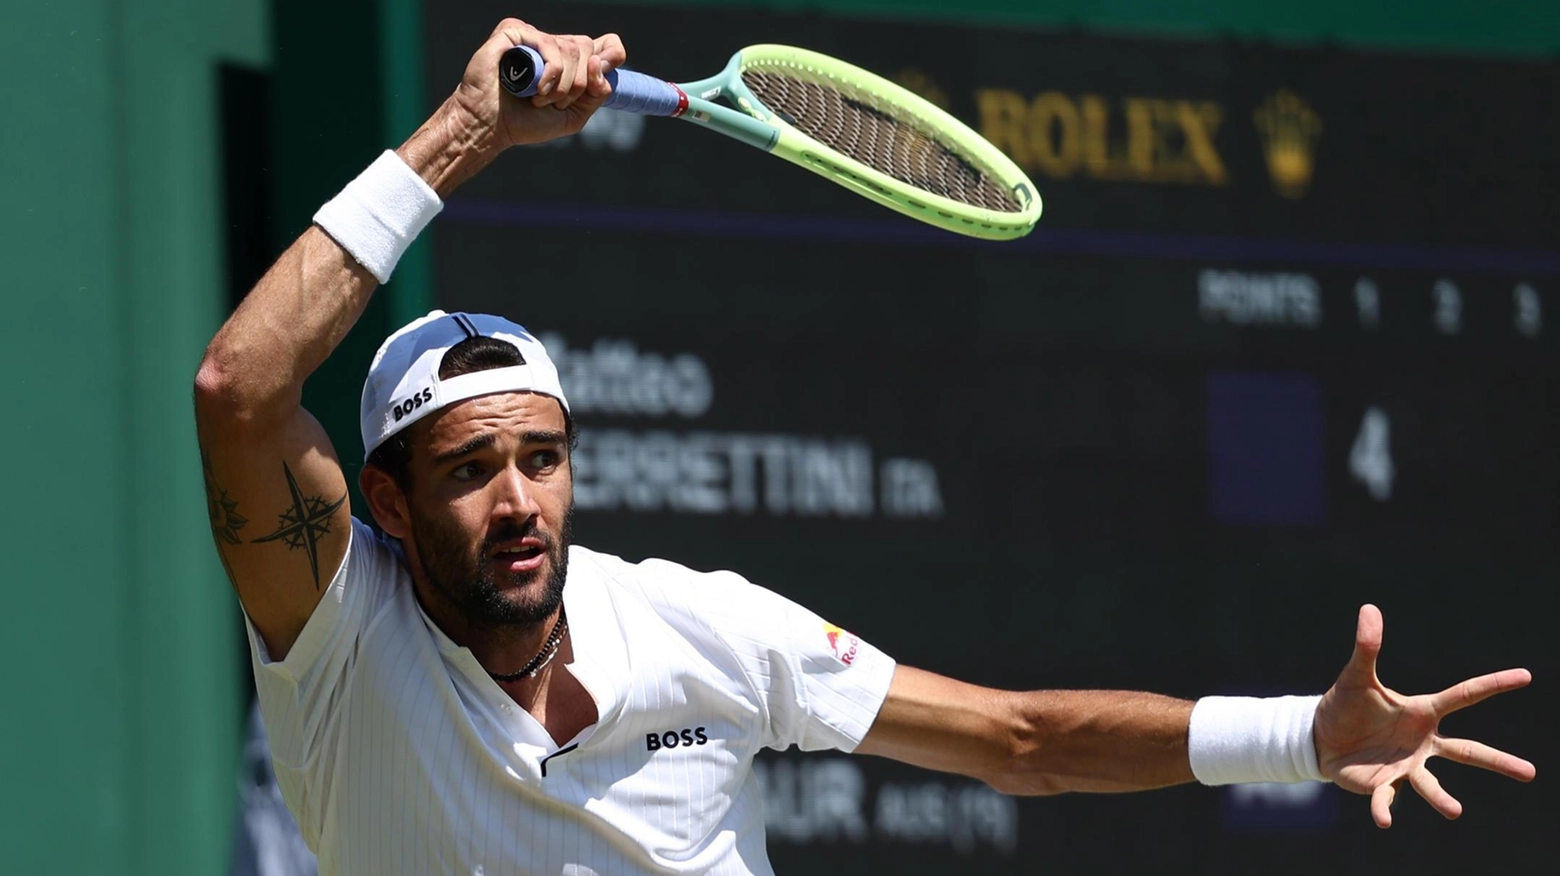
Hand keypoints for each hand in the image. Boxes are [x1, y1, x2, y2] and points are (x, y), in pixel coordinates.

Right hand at [451, 18, 626, 148]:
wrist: (491, 126)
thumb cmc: (525, 123)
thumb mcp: (573, 116)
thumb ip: (595, 94)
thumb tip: (600, 66)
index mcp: (570, 62)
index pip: (607, 44)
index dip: (612, 56)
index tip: (599, 79)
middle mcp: (553, 45)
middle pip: (589, 48)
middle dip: (578, 85)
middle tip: (554, 102)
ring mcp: (534, 37)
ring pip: (573, 48)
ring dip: (562, 86)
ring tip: (539, 99)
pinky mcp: (514, 31)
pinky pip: (549, 43)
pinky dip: (549, 72)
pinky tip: (534, 88)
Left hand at [1314, 604, 1533, 827]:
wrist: (1321, 737)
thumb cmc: (1347, 706)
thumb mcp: (1356, 676)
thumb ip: (1366, 646)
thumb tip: (1368, 608)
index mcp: (1422, 712)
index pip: (1463, 695)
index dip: (1493, 684)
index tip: (1526, 675)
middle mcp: (1422, 742)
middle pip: (1466, 752)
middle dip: (1498, 762)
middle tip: (1531, 773)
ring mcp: (1406, 765)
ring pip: (1430, 784)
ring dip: (1441, 798)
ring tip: (1455, 811)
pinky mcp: (1383, 783)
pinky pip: (1387, 798)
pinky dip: (1384, 808)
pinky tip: (1383, 821)